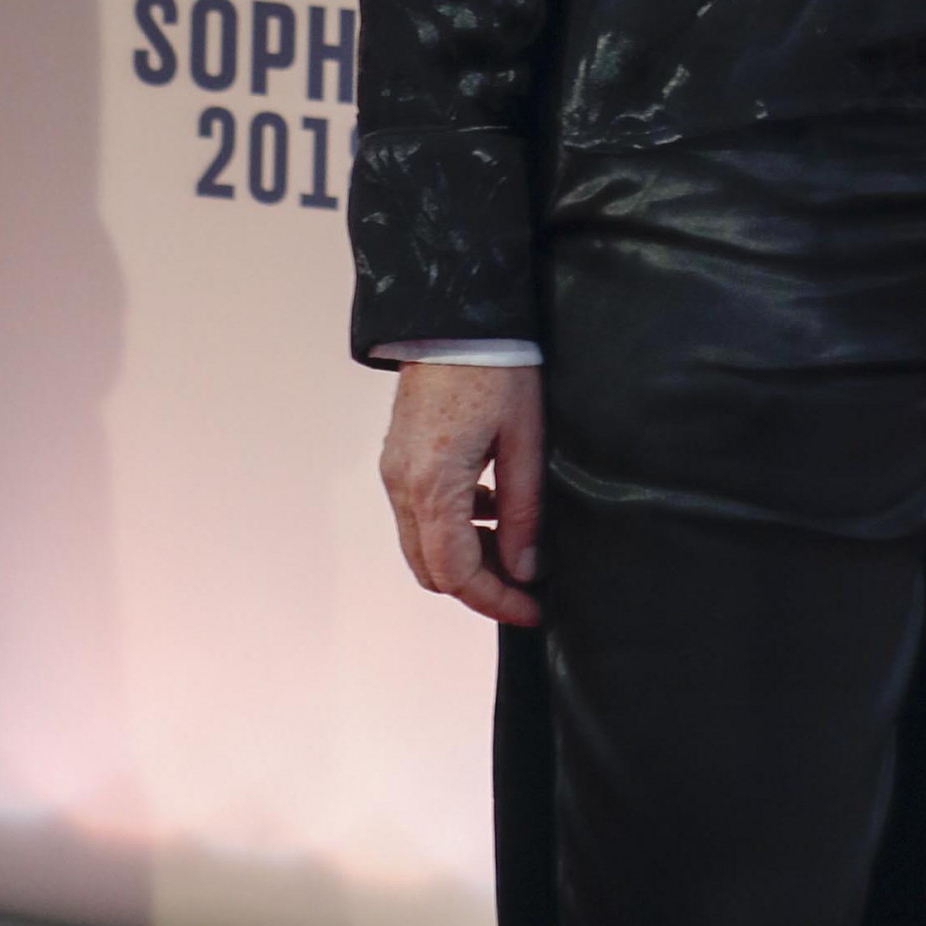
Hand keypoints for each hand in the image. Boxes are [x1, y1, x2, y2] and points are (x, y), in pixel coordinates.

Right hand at [379, 361, 545, 626]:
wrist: (454, 317)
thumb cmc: (496, 370)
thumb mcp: (524, 443)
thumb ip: (522, 512)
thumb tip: (526, 569)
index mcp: (434, 485)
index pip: (455, 573)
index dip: (494, 601)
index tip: (532, 607)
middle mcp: (402, 484)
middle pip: (430, 569)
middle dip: (477, 586)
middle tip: (523, 583)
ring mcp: (394, 471)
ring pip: (420, 545)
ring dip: (464, 557)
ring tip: (512, 541)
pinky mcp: (396, 458)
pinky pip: (416, 514)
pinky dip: (450, 529)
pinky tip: (488, 506)